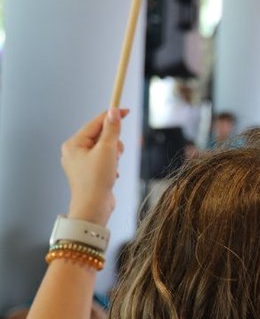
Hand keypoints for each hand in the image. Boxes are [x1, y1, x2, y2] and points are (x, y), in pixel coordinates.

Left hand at [61, 109, 126, 225]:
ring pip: (105, 148)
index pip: (95, 123)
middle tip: (115, 153)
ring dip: (114, 154)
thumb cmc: (96, 180)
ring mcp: (82, 163)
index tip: (126, 111)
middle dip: (113, 142)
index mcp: (73, 144)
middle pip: (101, 135)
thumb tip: (113, 111)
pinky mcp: (90, 172)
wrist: (93, 208)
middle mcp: (74, 152)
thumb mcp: (107, 150)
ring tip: (113, 166)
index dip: (112, 116)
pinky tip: (111, 175)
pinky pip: (105, 159)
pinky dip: (112, 164)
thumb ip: (111, 129)